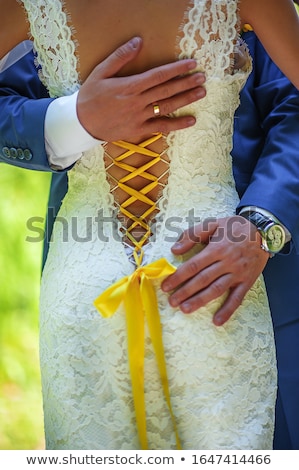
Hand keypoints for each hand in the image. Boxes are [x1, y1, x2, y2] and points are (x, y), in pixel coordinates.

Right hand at [77, 37, 205, 141]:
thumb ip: (121, 56)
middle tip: (202, 77)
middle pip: (167, 90)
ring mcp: (139, 117)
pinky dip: (177, 125)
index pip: (159, 75)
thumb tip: (139, 42)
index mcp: (130, 86)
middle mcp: (137, 102)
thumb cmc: (90, 96)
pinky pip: (161, 127)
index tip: (191, 64)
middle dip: (186, 83)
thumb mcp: (101, 71)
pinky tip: (191, 120)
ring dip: (186, 99)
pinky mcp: (139, 130)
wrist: (81, 123)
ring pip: (167, 107)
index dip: (177, 69)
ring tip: (201, 92)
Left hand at [161, 216, 269, 325]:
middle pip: (203, 280)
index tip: (166, 286)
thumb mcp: (213, 224)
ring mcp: (238, 274)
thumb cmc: (234, 228)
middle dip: (185, 292)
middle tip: (172, 302)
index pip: (194, 265)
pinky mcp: (247, 282)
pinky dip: (228, 310)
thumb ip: (192, 235)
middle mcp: (227, 262)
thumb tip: (174, 249)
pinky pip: (237, 298)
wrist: (263, 231)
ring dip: (201, 301)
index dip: (179, 277)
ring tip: (186, 309)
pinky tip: (217, 321)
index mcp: (217, 248)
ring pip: (217, 289)